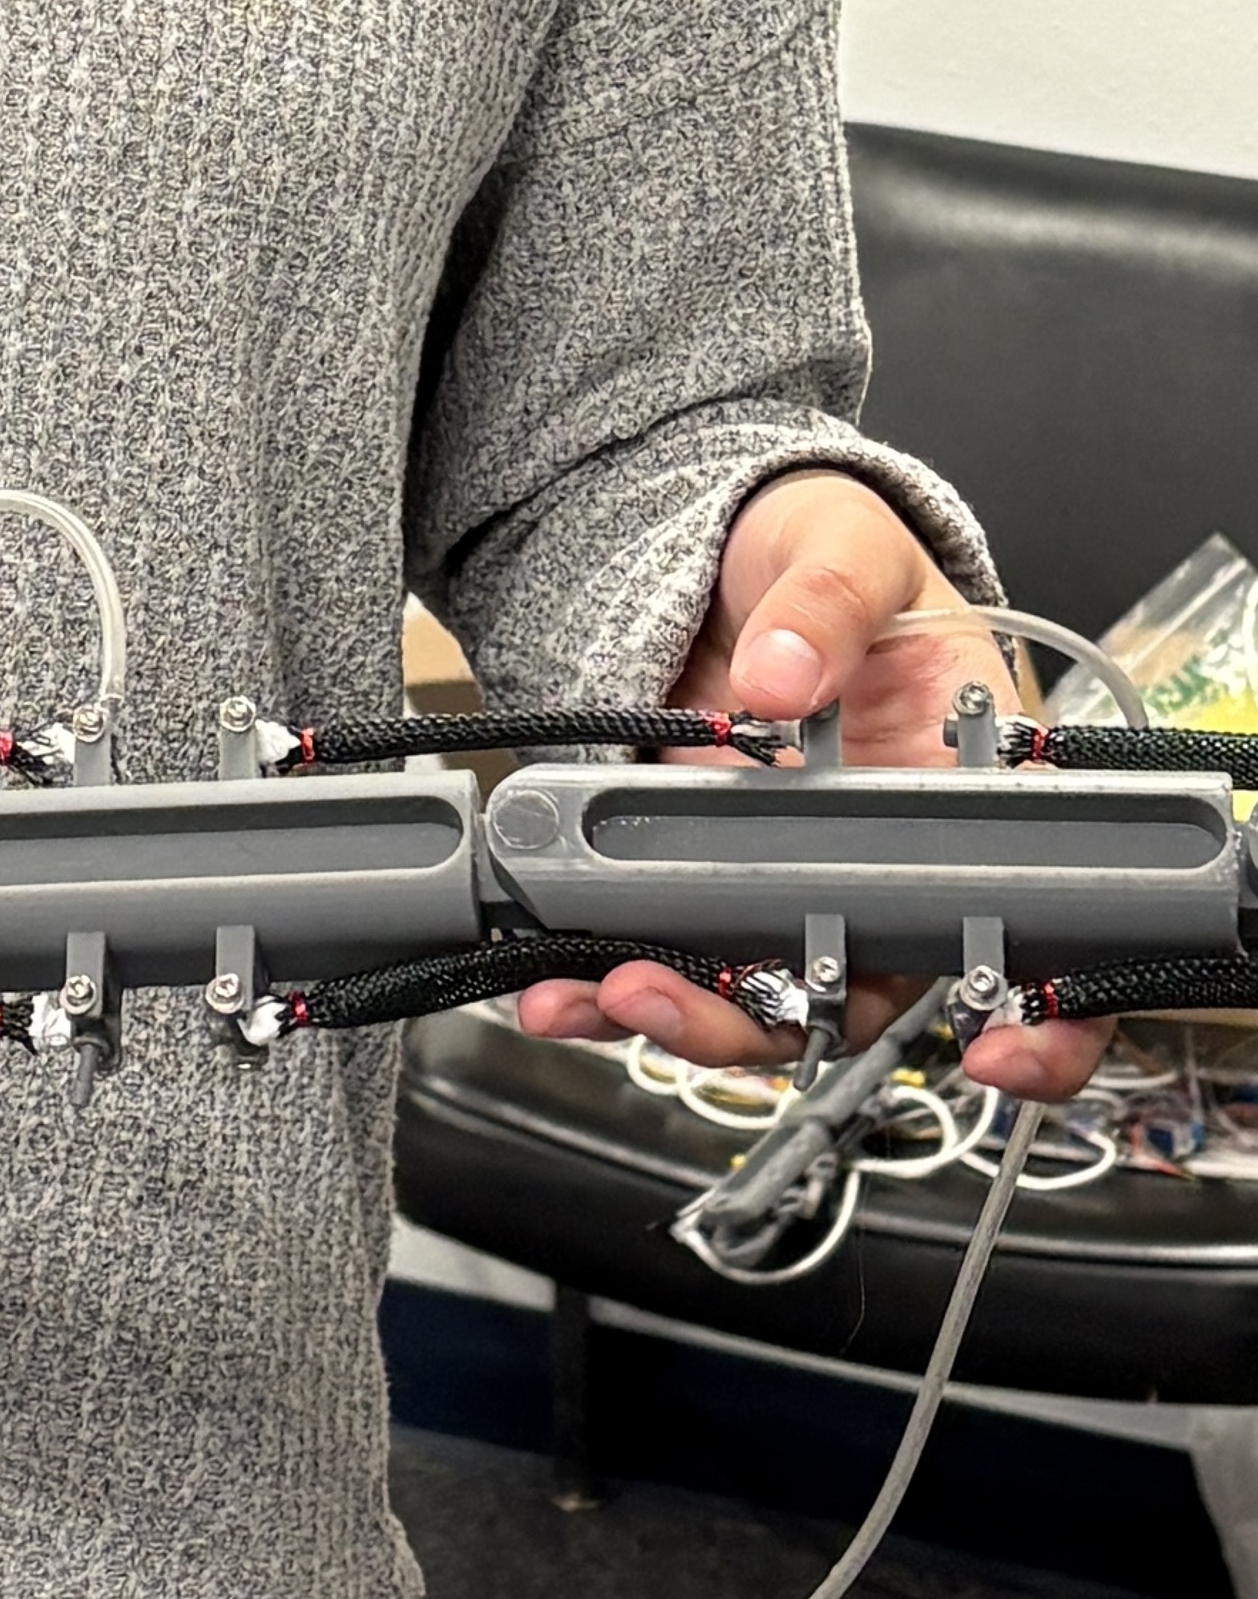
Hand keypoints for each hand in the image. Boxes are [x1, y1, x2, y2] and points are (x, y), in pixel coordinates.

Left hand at [516, 469, 1110, 1102]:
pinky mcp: (712, 871)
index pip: (1037, 939)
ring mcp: (796, 877)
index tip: (993, 1057)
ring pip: (762, 999)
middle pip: (865, 999)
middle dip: (767, 1025)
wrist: (730, 540)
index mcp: (970, 796)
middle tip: (670, 1001)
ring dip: (680, 1017)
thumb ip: (829, 603)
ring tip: (592, 995)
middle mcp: (892, 864)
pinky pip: (679, 950)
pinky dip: (616, 979)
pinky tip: (557, 983)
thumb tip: (785, 678)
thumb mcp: (849, 545)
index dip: (1042, 1027)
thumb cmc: (831, 547)